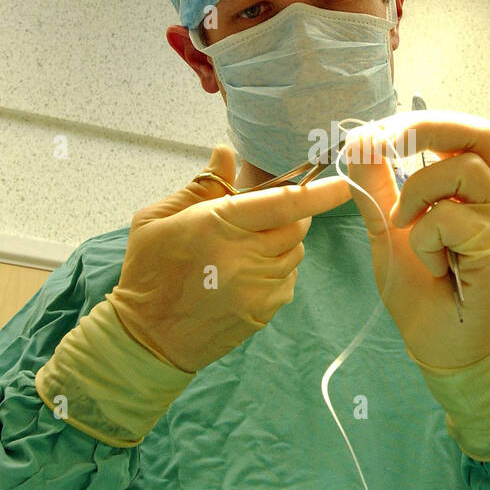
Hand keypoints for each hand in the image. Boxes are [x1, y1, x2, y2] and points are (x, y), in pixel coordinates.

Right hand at [109, 145, 350, 372]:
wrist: (146, 338)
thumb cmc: (148, 271)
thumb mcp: (157, 219)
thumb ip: (200, 186)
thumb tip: (226, 152)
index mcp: (217, 225)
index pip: (281, 203)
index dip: (317, 193)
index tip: (343, 184)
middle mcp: (243, 256)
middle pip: (297, 227)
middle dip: (291, 216)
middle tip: (267, 216)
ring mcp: (256, 288)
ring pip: (295, 254)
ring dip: (281, 245)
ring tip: (248, 249)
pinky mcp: (262, 312)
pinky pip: (288, 282)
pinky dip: (277, 272)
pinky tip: (247, 275)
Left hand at [342, 112, 489, 368]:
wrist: (440, 342)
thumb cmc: (422, 284)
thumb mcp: (388, 224)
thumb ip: (376, 183)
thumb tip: (359, 138)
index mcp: (480, 178)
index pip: (458, 129)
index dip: (415, 122)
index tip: (370, 134)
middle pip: (473, 131)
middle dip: (419, 130)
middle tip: (376, 143)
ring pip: (459, 171)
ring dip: (415, 199)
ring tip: (409, 232)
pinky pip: (450, 219)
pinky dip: (425, 242)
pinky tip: (436, 267)